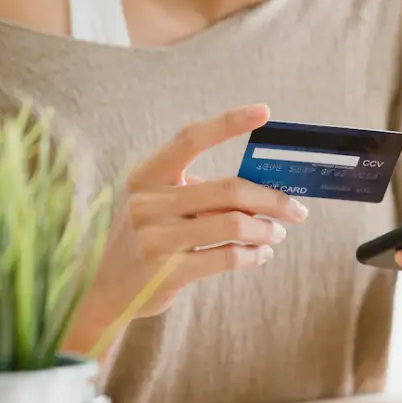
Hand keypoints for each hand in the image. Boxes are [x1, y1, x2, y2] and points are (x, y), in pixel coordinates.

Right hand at [74, 105, 309, 330]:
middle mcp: (148, 203)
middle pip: (229, 189)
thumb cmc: (144, 238)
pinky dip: (253, 255)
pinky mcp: (169, 272)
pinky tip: (261, 254)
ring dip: (266, 229)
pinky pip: (227, 257)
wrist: (103, 290)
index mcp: (146, 176)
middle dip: (273, 199)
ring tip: (277, 233)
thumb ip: (198, 191)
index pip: (191, 139)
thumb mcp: (157, 205)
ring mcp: (157, 238)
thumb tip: (261, 186)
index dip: (228, 122)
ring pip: (234, 224)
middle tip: (297, 210)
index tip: (263, 112)